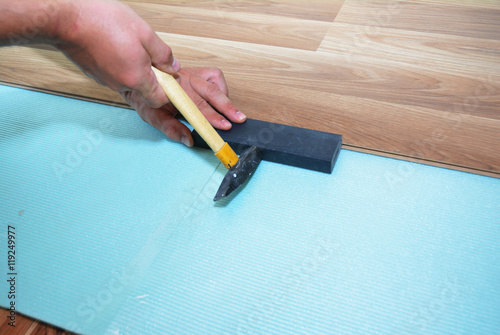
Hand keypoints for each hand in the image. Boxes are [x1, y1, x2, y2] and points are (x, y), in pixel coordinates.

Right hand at [55, 0, 177, 107]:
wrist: (65, 19)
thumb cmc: (102, 21)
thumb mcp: (144, 32)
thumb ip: (162, 54)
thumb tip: (173, 67)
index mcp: (136, 78)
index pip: (159, 99)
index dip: (168, 89)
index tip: (170, 76)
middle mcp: (120, 84)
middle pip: (143, 88)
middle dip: (150, 73)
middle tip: (146, 49)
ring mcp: (105, 80)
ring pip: (128, 79)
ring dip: (133, 65)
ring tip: (126, 42)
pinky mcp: (94, 74)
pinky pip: (114, 72)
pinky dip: (118, 62)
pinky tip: (113, 44)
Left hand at [122, 67, 246, 146]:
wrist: (140, 81)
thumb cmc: (147, 100)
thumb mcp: (153, 117)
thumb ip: (171, 129)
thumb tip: (189, 140)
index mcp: (173, 91)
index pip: (196, 106)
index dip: (211, 116)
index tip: (224, 126)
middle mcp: (184, 79)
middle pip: (211, 92)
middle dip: (227, 108)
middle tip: (239, 120)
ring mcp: (191, 73)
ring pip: (215, 82)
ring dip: (225, 98)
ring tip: (232, 113)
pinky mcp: (197, 71)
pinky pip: (214, 75)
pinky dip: (221, 87)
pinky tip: (220, 99)